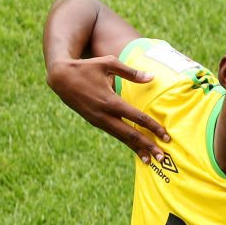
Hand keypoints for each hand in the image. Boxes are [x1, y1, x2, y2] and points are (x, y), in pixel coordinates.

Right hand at [48, 50, 170, 162]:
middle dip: (147, 146)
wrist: (59, 77)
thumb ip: (131, 72)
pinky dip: (126, 143)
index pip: (136, 117)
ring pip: (121, 138)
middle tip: (163, 157)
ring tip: (151, 161)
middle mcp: (104, 115)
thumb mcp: (108, 64)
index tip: (166, 136)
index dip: (153, 127)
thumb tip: (152, 77)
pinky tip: (136, 150)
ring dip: (136, 149)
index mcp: (110, 101)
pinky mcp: (95, 122)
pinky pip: (114, 134)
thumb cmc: (86, 67)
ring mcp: (98, 120)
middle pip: (130, 134)